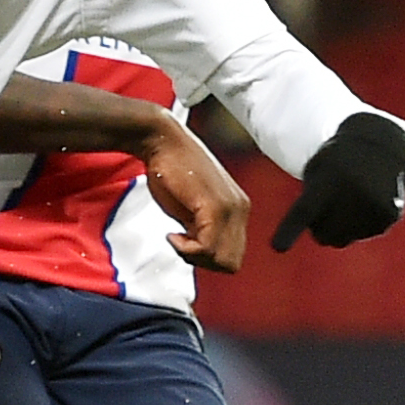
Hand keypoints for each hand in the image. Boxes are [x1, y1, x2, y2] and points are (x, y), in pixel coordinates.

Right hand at [142, 124, 249, 271]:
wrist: (163, 142)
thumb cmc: (172, 170)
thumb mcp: (193, 208)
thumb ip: (204, 229)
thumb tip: (201, 253)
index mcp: (238, 209)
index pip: (234, 254)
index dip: (208, 258)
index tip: (187, 243)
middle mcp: (240, 209)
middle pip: (231, 262)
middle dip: (203, 261)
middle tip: (182, 243)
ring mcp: (230, 208)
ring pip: (222, 260)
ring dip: (195, 256)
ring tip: (178, 237)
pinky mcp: (215, 207)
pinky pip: (207, 248)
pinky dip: (187, 249)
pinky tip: (173, 234)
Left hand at [273, 110, 404, 251]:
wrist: (378, 146)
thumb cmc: (336, 163)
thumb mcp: (316, 170)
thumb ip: (310, 205)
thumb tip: (326, 239)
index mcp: (326, 181)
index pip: (304, 211)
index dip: (289, 230)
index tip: (277, 247)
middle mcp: (352, 194)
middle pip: (322, 235)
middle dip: (321, 226)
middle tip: (329, 202)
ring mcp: (372, 207)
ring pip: (344, 239)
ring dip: (342, 226)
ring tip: (351, 197)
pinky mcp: (389, 216)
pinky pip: (364, 234)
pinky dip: (362, 224)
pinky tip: (367, 201)